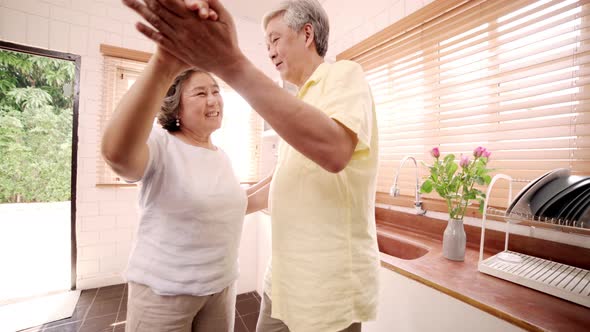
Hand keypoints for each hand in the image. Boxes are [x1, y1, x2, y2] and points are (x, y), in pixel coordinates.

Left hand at [123, 0, 244, 76]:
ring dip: (141, 11)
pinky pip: (159, 39)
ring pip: (156, 23)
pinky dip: (147, 32)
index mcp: (194, 18)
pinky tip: (137, 24)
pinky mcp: (177, 49)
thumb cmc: (228, 39)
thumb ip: (212, 3)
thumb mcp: (225, 17)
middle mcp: (183, 28)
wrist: (226, 63)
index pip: (172, 1)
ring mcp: (179, 39)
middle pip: (159, 9)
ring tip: (128, 2)